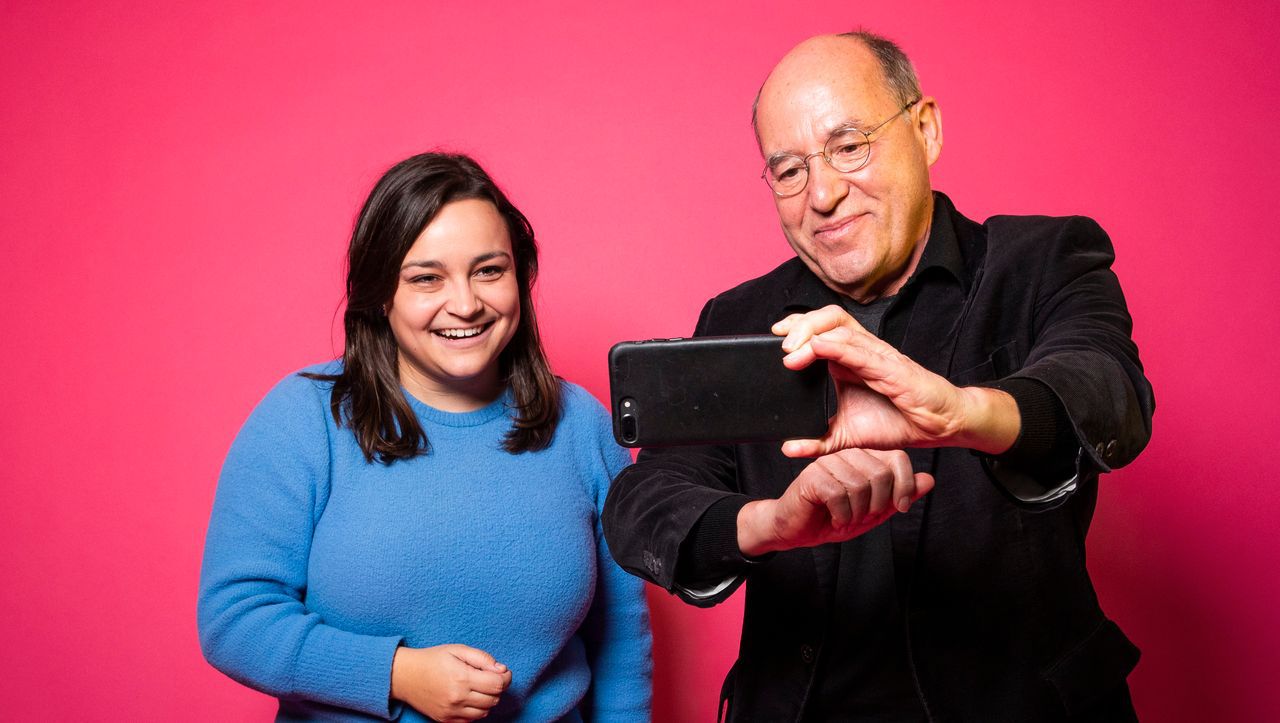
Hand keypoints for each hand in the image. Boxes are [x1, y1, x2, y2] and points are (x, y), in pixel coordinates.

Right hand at [391, 644, 511, 721]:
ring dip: (488, 700)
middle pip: (494, 699)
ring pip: (485, 712)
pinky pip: (472, 720)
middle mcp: (458, 698)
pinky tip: (470, 698)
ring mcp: (451, 711)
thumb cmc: (432, 659)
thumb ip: (482, 658)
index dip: (506, 677)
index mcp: (462, 678)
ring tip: (478, 687)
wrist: (404, 676)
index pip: (498, 684)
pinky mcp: (446, 720)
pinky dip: (476, 710)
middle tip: (489, 677)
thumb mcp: (458, 649)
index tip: (503, 671)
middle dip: (497, 687)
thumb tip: (501, 669)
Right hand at [737, 448, 933, 555]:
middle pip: (881, 474)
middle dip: (877, 505)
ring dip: (856, 513)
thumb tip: (929, 480)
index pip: (898, 459)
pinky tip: (833, 516)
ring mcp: (829, 462)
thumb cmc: (832, 518)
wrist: (796, 529)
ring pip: (861, 485)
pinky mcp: (812, 475)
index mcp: (864, 458)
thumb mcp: (875, 511)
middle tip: (861, 516)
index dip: (905, 487)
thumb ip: (900, 495)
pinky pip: (839, 494)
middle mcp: (848, 454)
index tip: (898, 508)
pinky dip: (841, 514)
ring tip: (845, 517)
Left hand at [772, 305, 1019, 457]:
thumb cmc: (898, 421)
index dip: (796, 327)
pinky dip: (838, 347)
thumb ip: (818, 441)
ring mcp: (876, 356)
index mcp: (849, 361)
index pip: (820, 329)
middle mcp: (861, 352)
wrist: (938, 426)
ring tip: (791, 350)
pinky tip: (819, 349)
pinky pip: (862, 350)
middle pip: (828, 319)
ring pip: (841, 328)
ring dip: (812, 333)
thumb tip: (788, 447)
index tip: (773, 338)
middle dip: (800, 324)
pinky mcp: (891, 367)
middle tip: (780, 344)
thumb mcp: (847, 436)